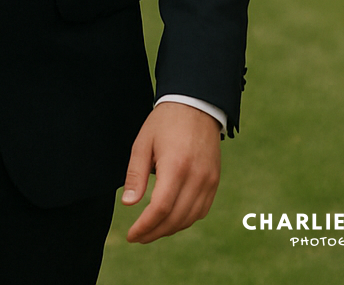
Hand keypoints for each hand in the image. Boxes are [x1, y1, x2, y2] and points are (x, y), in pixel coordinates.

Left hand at [122, 101, 221, 242]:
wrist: (197, 106)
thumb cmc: (164, 123)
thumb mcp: (142, 143)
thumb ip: (135, 175)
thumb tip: (129, 204)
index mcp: (176, 166)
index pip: (161, 208)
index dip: (145, 226)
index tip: (131, 235)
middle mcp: (197, 177)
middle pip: (176, 218)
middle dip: (155, 232)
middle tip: (138, 238)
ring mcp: (209, 181)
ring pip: (190, 218)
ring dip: (170, 229)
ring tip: (151, 231)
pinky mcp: (215, 181)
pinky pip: (201, 210)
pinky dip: (185, 220)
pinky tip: (170, 221)